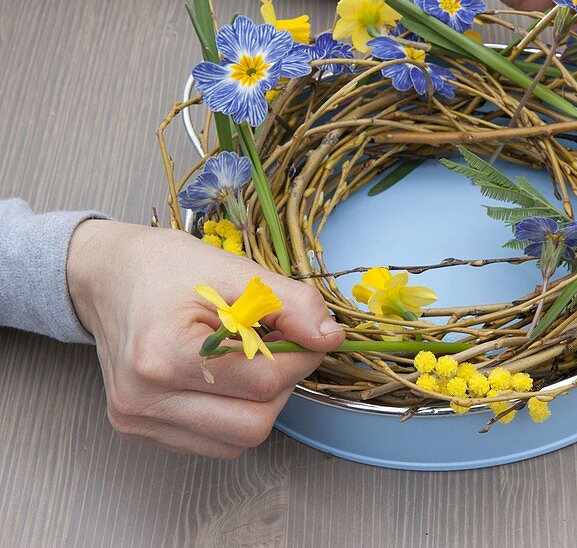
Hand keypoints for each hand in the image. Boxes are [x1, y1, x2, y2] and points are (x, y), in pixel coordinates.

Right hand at [67, 220, 343, 457]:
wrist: (109, 276)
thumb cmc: (167, 268)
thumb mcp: (235, 271)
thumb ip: (290, 306)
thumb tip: (330, 338)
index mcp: (162, 354)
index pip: (262, 382)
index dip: (299, 358)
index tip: (305, 334)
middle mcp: (143, 399)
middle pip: (252, 425)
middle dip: (281, 386)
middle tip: (277, 348)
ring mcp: (138, 420)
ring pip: (236, 442)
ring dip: (260, 404)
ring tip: (248, 360)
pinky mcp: (140, 430)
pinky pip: (214, 443)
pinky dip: (235, 415)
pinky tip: (227, 378)